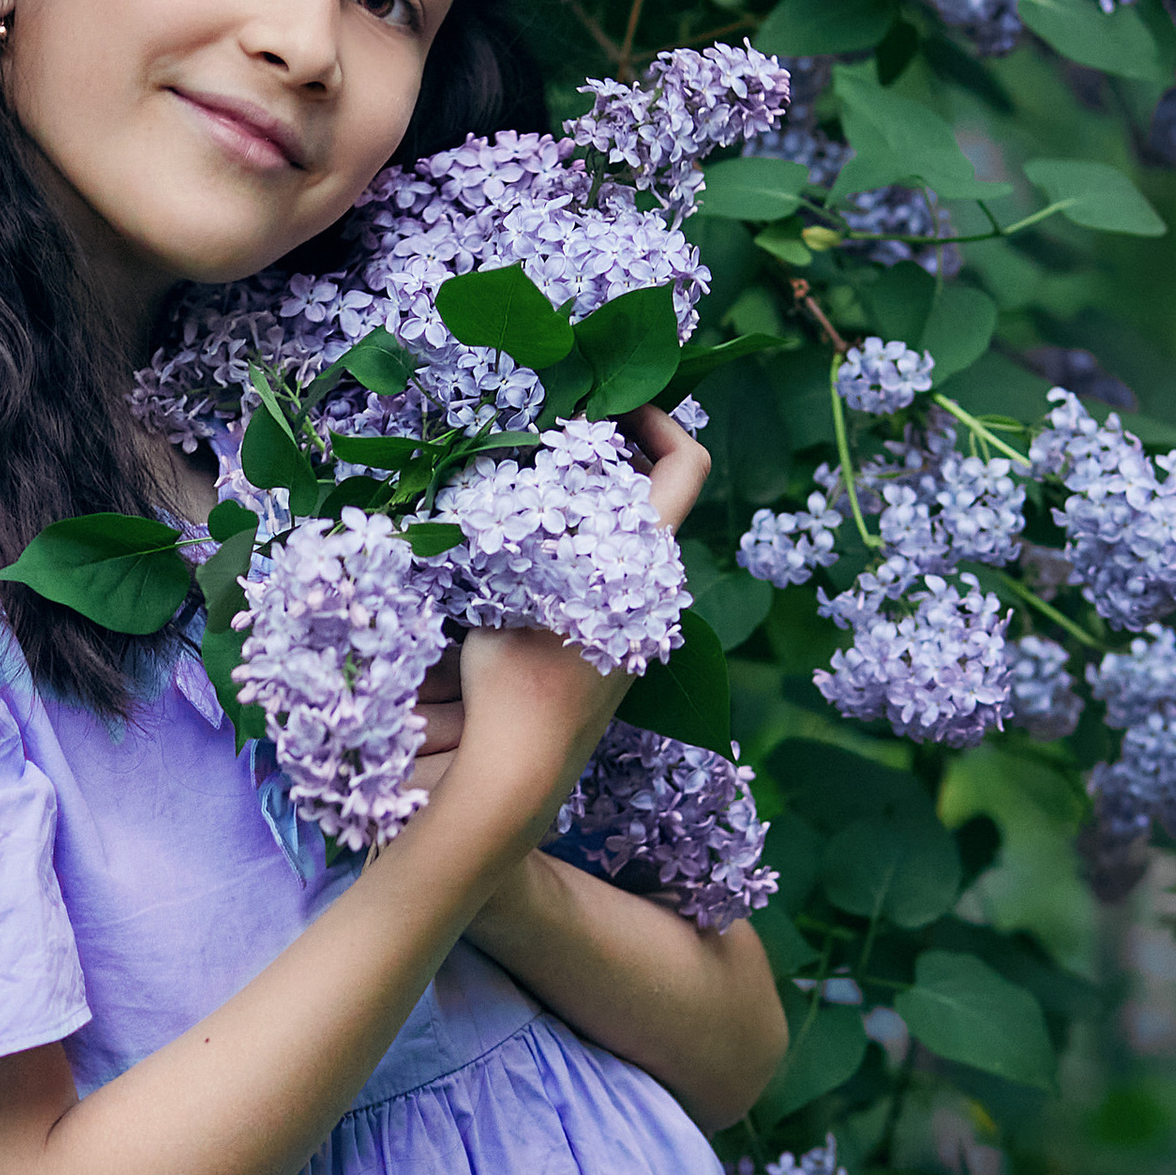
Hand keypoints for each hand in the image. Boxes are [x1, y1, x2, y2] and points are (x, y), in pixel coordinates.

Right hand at [405, 403, 714, 814]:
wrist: (520, 773)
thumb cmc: (511, 680)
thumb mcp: (501, 586)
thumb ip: (508, 528)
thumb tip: (489, 479)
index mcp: (641, 559)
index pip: (685, 466)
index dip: (659, 418)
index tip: (607, 401)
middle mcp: (656, 588)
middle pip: (654, 496)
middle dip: (609, 457)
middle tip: (550, 435)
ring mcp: (640, 624)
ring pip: (628, 539)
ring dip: (589, 506)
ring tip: (526, 490)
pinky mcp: (618, 653)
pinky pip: (610, 578)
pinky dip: (579, 551)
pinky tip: (525, 555)